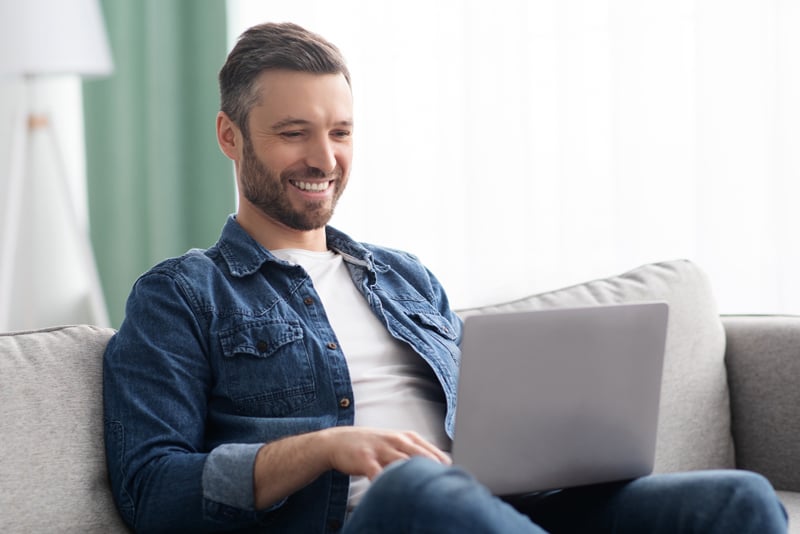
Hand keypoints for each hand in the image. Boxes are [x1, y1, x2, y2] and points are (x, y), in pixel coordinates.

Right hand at [253, 426, 449, 508]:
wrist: (338, 441)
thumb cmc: (373, 446)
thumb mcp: (396, 445)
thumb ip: (417, 455)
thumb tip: (444, 469)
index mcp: (409, 438)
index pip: (435, 454)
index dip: (447, 471)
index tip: (457, 485)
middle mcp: (397, 440)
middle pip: (423, 458)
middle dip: (436, 474)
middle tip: (448, 491)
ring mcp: (380, 448)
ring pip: (402, 464)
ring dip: (414, 478)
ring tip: (427, 493)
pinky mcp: (365, 458)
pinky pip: (378, 472)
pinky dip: (386, 482)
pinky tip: (392, 493)